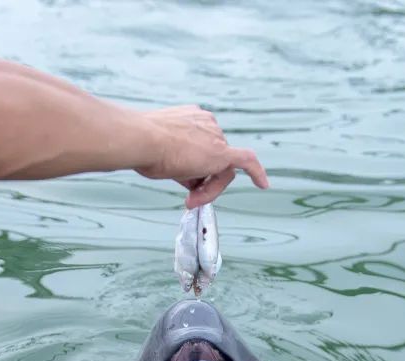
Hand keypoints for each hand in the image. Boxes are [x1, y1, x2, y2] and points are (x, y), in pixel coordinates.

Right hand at [134, 105, 268, 207]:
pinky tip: (263, 185)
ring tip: (190, 198)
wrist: (140, 140)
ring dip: (208, 188)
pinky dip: (257, 173)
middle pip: (212, 160)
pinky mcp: (222, 153)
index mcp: (193, 118)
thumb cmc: (141, 145)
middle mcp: (207, 124)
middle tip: (188, 198)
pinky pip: (246, 161)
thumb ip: (176, 159)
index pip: (201, 147)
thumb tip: (182, 174)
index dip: (193, 167)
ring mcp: (215, 136)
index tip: (180, 177)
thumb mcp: (159, 150)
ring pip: (220, 169)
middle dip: (201, 181)